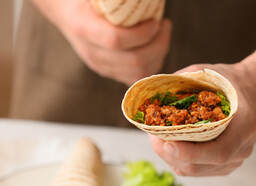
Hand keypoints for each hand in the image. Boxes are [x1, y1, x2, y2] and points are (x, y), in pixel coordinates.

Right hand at [31, 0, 171, 84]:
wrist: (64, 11)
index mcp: (84, 27)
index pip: (116, 40)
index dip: (142, 34)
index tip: (156, 21)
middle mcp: (91, 52)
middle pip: (134, 61)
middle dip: (159, 44)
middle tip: (164, 25)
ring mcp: (100, 65)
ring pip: (138, 73)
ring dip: (158, 56)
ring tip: (162, 35)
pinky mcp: (109, 72)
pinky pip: (136, 78)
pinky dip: (152, 65)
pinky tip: (156, 49)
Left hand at [149, 57, 255, 175]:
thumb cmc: (231, 82)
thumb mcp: (208, 73)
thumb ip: (183, 82)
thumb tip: (152, 93)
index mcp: (244, 125)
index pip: (218, 152)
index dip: (189, 153)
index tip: (166, 143)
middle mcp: (242, 148)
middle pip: (200, 165)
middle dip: (170, 154)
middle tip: (153, 136)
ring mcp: (236, 160)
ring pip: (195, 170)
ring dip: (171, 157)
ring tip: (159, 139)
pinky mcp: (227, 165)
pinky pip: (198, 170)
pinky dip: (180, 160)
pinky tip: (172, 145)